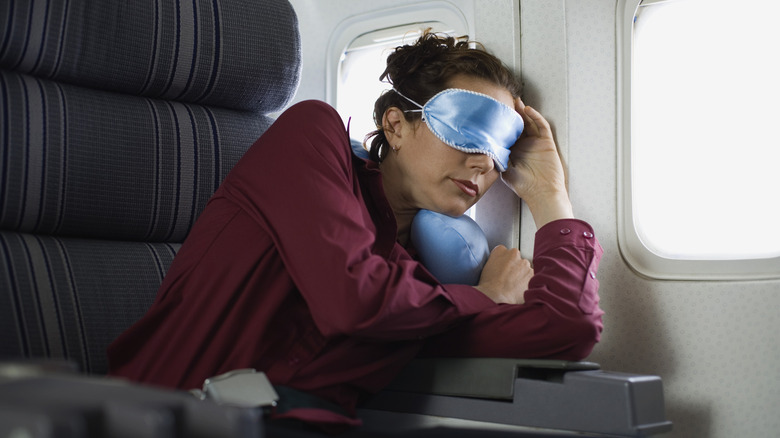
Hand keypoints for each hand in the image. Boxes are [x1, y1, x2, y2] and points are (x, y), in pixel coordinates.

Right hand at [475, 245, 532, 304]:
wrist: (496, 296)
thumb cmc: (489, 285)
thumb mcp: (487, 268)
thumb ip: (496, 261)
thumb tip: (501, 265)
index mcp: (500, 250)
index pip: (505, 252)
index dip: (504, 262)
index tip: (503, 269)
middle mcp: (513, 253)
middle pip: (516, 258)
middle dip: (514, 267)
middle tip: (508, 278)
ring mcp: (524, 263)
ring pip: (525, 267)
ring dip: (521, 274)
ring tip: (513, 285)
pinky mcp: (532, 273)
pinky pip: (531, 276)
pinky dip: (527, 281)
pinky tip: (519, 288)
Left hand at [501, 98, 573, 226]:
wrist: (542, 193)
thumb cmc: (523, 185)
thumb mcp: (505, 170)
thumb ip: (498, 159)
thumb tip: (485, 148)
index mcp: (515, 150)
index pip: (507, 132)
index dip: (501, 123)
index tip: (492, 114)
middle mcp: (525, 144)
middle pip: (518, 124)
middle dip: (512, 113)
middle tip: (503, 101)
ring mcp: (536, 142)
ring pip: (529, 122)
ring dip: (523, 111)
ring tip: (515, 100)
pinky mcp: (547, 142)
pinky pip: (541, 126)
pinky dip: (535, 116)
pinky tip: (527, 109)